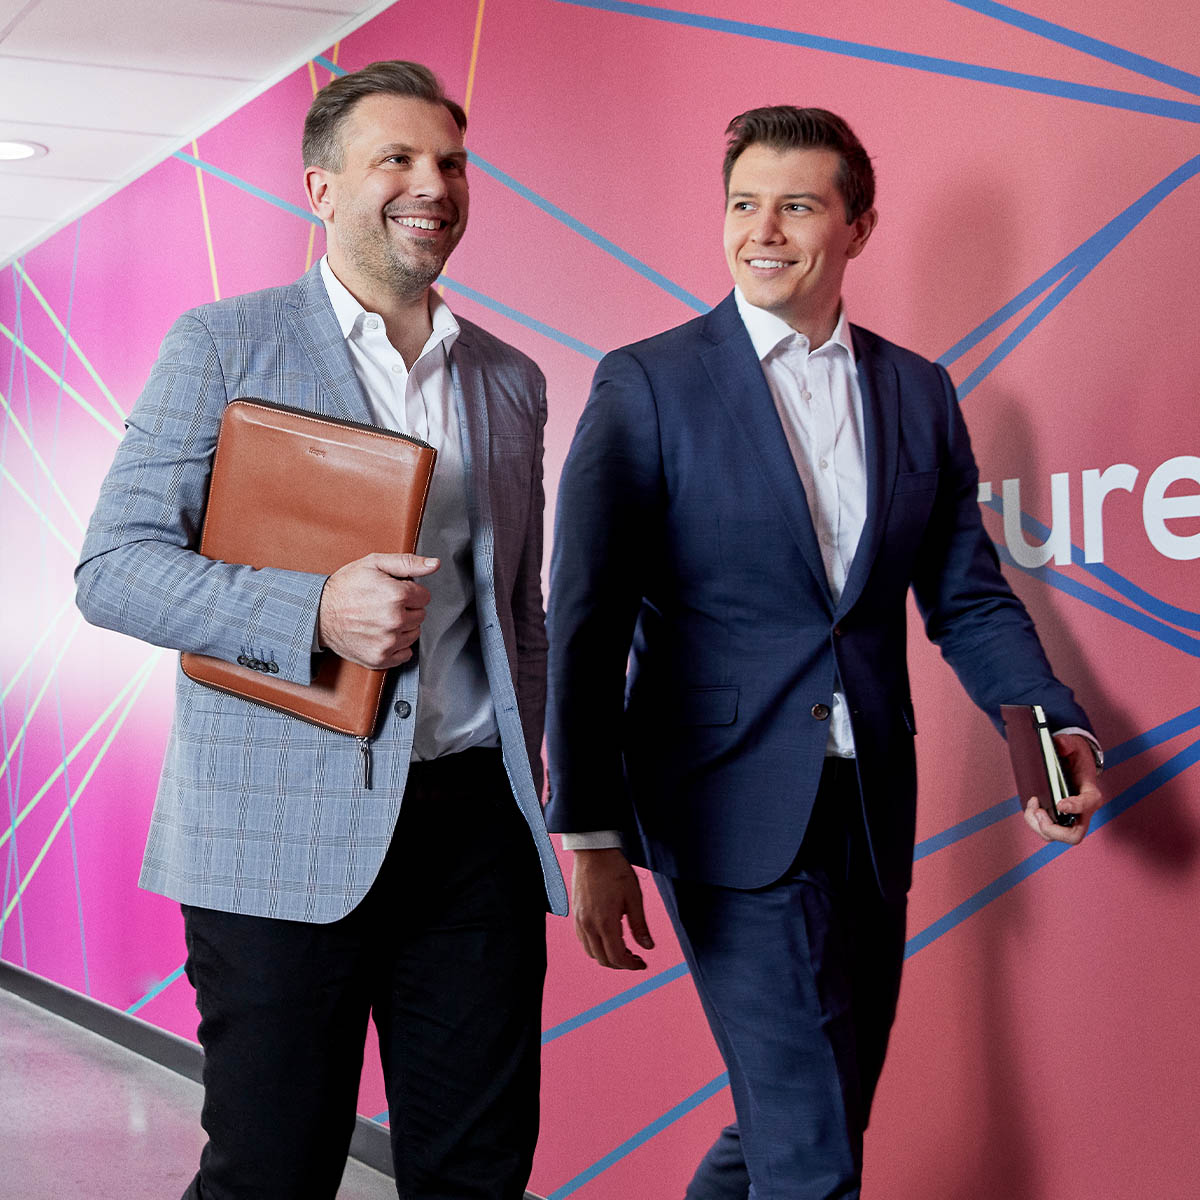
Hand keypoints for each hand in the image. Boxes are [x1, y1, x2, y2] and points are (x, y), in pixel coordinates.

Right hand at [317, 552, 438, 668]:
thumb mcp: (374, 563)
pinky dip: (397, 646)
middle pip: (421, 616)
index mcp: (396, 595)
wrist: (318, 613)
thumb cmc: (345, 587)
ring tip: (381, 619)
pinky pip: (405, 654)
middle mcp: (394, 621)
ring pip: (414, 634)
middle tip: (385, 605)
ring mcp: (387, 642)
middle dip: (408, 609)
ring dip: (403, 628)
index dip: (411, 592)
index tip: (395, 592)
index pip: (425, 597)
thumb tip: (434, 564)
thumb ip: (408, 563)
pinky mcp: (380, 658)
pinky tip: (382, 635)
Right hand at [571, 848, 654, 969]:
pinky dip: (596, 947)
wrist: (593, 852)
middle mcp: (588, 925)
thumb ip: (640, 926)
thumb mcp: (634, 897)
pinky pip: (583, 940)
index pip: (617, 957)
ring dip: (607, 957)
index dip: (631, 965)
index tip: (642, 963)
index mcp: (605, 922)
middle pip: (603, 959)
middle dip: (621, 964)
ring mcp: (579, 920)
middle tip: (635, 958)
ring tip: (623, 949)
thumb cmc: (614, 870)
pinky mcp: (575, 914)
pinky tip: (608, 938)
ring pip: (591, 952)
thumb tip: (648, 947)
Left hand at [1022, 732, 1102, 844]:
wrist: (1074, 763)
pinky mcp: (1058, 820)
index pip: (1088, 805)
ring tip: (1032, 806)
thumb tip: (1058, 745)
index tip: (1060, 803)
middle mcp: (1083, 812)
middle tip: (1039, 811)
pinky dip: (1034, 823)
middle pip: (1074, 835)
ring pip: (1056, 837)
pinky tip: (1031, 806)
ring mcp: (1070, 819)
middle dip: (1052, 828)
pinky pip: (1046, 831)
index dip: (1075, 807)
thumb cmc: (1075, 757)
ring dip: (1038, 827)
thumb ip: (1067, 743)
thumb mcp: (1074, 745)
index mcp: (1091, 795)